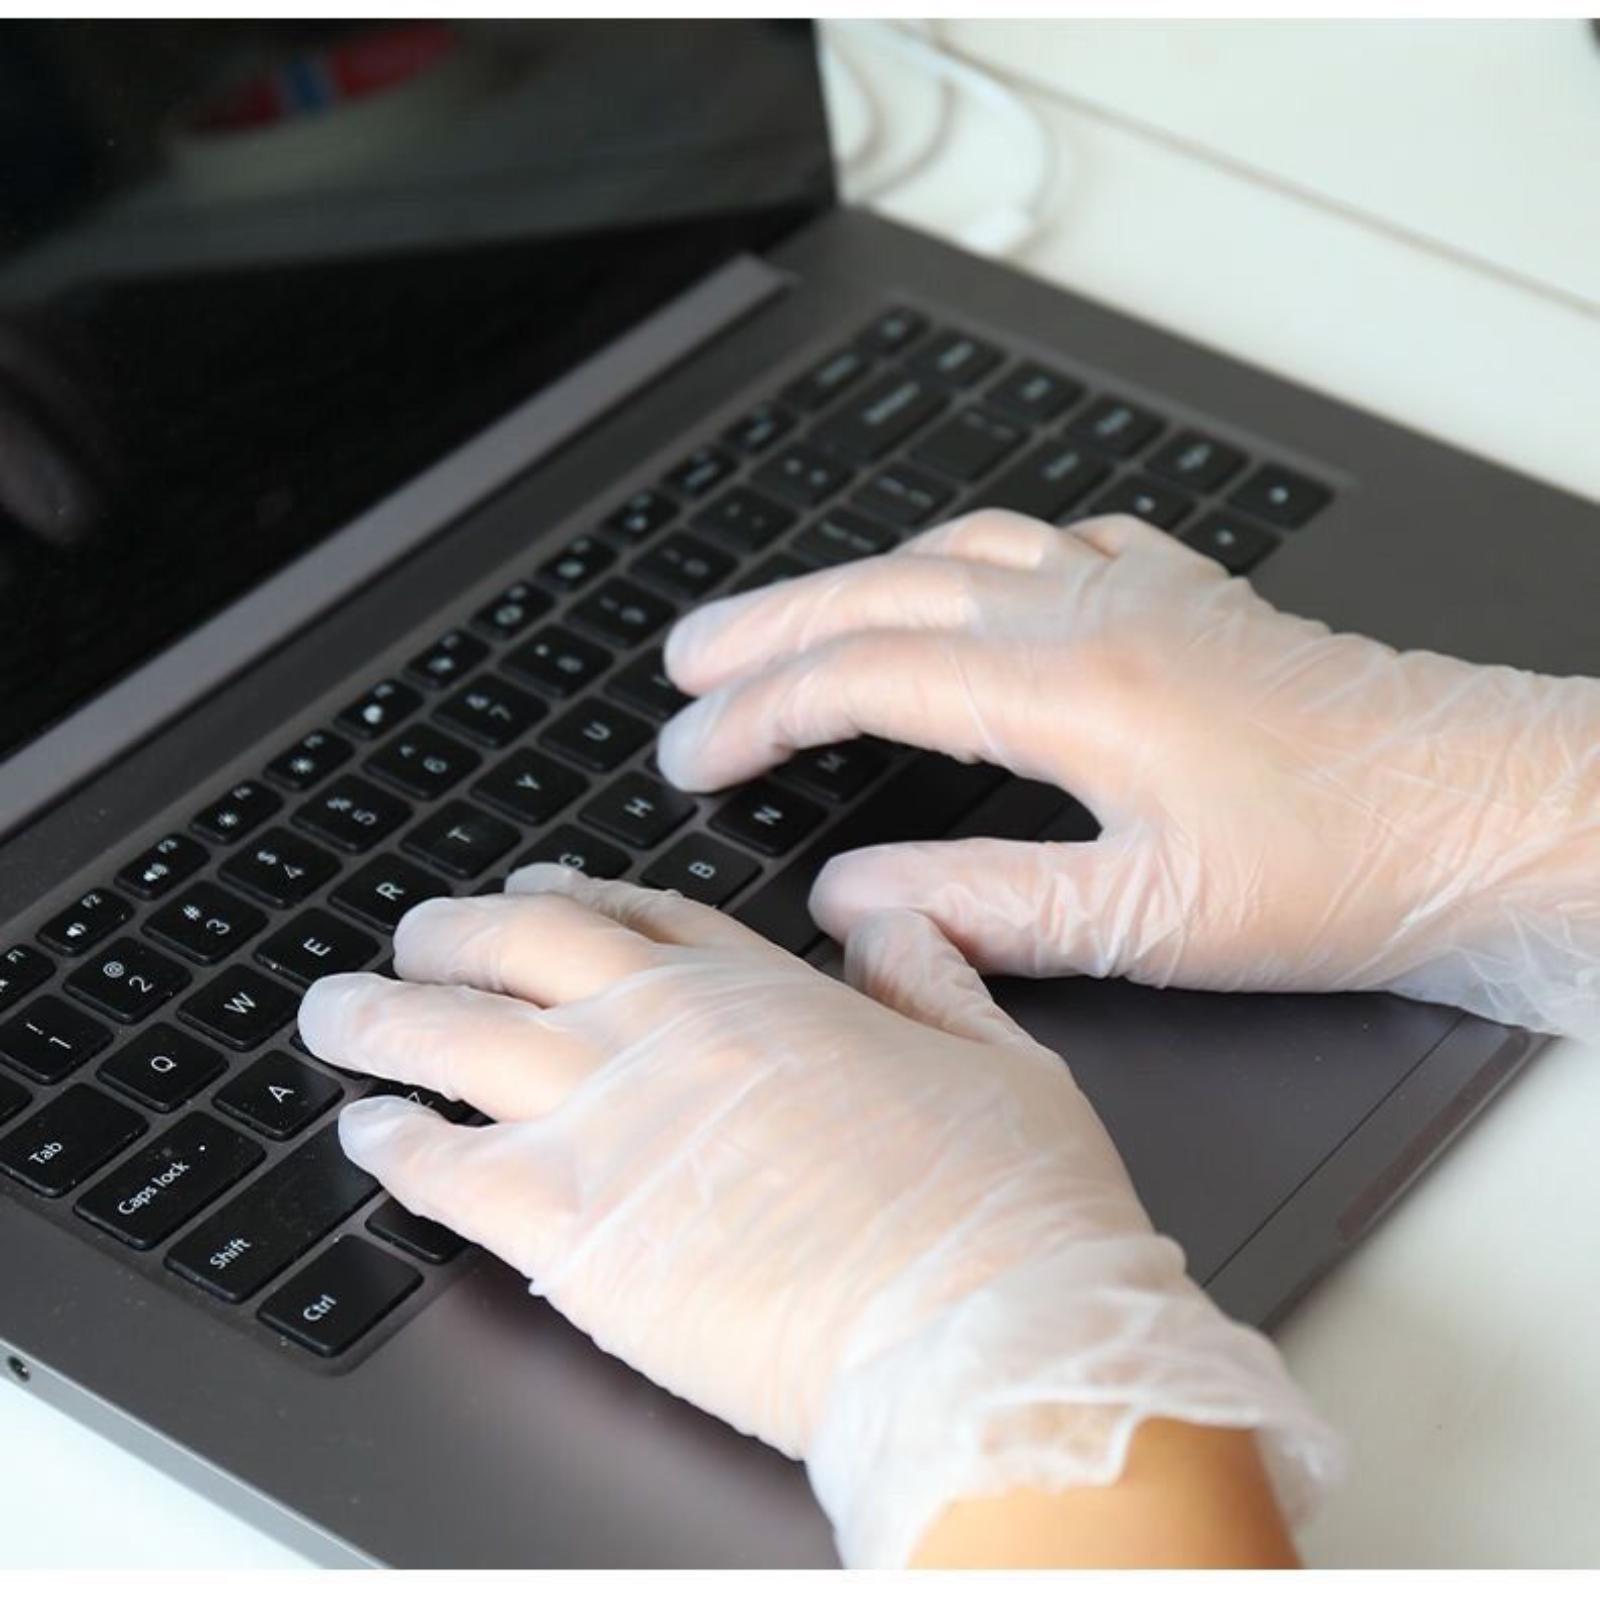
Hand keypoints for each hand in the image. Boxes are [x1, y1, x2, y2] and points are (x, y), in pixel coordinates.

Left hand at [299, 867, 1335, 1565]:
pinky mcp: (569, 1229)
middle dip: (449, 937)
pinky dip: (392, 1144)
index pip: (641, 918)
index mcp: (768, 993)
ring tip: (337, 1013)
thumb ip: (932, 977)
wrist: (983, 1332)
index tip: (532, 895)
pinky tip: (367, 1137)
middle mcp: (670, 1033)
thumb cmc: (1008, 1213)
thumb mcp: (1000, 1058)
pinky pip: (443, 1167)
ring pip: (451, 1038)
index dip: (572, 899)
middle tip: (410, 937)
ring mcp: (610, 1121)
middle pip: (517, 951)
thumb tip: (894, 921)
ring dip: (380, 1020)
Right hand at [658, 512, 1599, 1039]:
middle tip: (687, 658)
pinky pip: (1058, 547)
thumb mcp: (1148, 921)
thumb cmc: (1348, 869)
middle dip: (770, 627)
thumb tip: (854, 896)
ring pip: (961, 557)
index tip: (690, 755)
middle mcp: (1094, 614)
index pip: (862, 680)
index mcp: (1070, 687)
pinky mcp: (1194, 604)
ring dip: (860, 581)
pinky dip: (982, 561)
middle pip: (886, 594)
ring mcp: (1146, 595)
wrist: (1500, 813)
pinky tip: (976, 581)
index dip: (757, 715)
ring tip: (792, 615)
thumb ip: (982, 906)